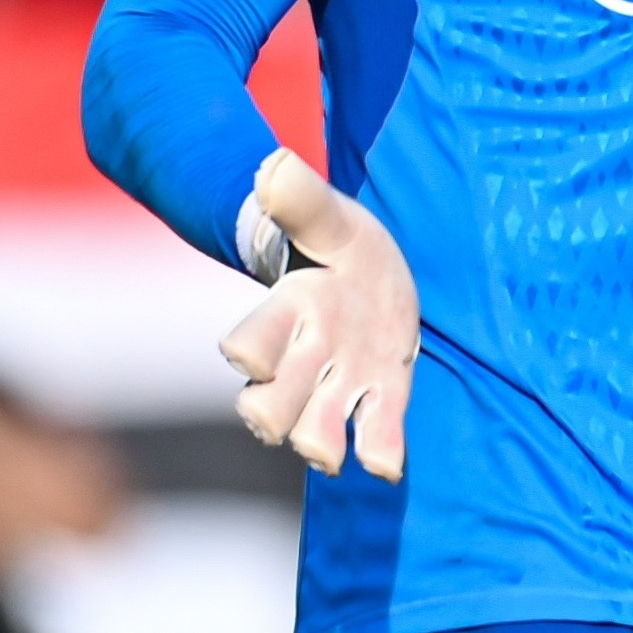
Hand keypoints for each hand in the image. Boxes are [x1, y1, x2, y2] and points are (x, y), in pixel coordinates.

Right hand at [219, 151, 420, 480]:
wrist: (373, 276)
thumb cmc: (340, 244)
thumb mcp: (329, 217)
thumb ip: (301, 200)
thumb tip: (272, 166)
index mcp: (288, 311)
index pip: (251, 341)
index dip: (248, 351)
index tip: (247, 358)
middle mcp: (305, 359)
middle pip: (269, 405)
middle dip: (274, 416)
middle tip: (282, 420)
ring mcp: (342, 384)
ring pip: (315, 432)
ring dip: (320, 442)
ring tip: (333, 450)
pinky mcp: (382, 399)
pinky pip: (378, 436)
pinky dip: (380, 452)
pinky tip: (385, 465)